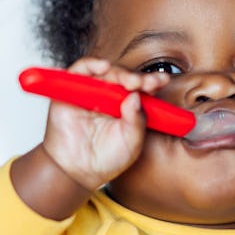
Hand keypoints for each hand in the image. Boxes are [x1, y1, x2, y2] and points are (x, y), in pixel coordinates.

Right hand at [41, 58, 169, 190]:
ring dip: (120, 72)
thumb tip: (136, 96)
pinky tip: (104, 67)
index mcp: (129, 107)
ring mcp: (92, 91)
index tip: (162, 81)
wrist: (77, 171)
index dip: (152, 82)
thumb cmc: (106, 159)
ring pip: (107, 71)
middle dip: (138, 78)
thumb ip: (137, 121)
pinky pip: (81, 69)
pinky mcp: (71, 89)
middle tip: (146, 83)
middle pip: (126, 77)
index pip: (143, 88)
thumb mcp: (132, 142)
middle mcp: (111, 96)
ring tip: (131, 81)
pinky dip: (92, 64)